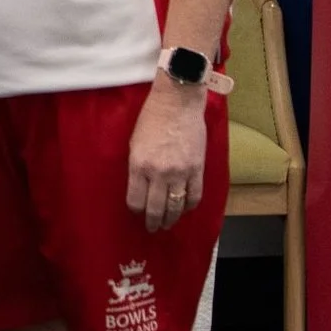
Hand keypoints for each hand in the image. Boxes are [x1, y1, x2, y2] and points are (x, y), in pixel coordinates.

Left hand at [125, 83, 207, 231]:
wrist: (178, 102)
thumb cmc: (152, 118)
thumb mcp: (134, 143)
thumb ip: (137, 166)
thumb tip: (140, 186)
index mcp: (138, 165)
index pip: (135, 199)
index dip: (135, 209)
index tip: (137, 211)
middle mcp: (158, 173)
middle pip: (155, 208)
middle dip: (153, 221)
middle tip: (152, 228)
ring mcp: (180, 172)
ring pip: (175, 206)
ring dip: (171, 219)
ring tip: (168, 225)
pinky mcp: (197, 169)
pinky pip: (194, 195)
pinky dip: (189, 205)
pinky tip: (185, 208)